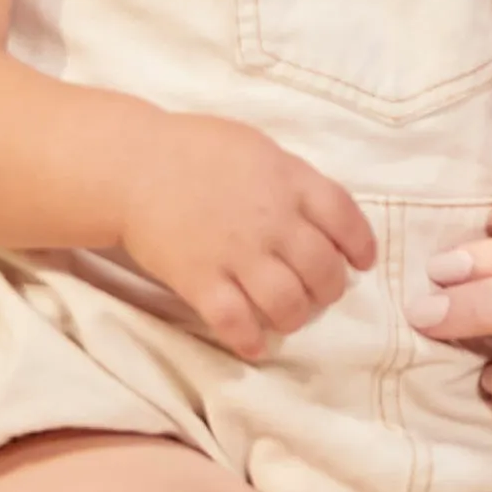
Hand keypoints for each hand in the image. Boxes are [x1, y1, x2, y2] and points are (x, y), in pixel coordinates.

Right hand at [119, 113, 374, 361]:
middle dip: (329, 290)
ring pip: (289, 304)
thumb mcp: (256, 148)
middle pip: (324, 271)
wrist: (131, 165)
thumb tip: (319, 212)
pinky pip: (236, 324)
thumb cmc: (193, 149)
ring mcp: (237, 254)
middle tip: (318, 293)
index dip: (360, 246)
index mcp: (289, 181)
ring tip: (286, 316)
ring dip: (295, 317)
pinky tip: (254, 343)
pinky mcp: (200, 281)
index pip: (345, 219)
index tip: (361, 262)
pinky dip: (251, 341)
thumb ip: (291, 179)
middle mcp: (271, 220)